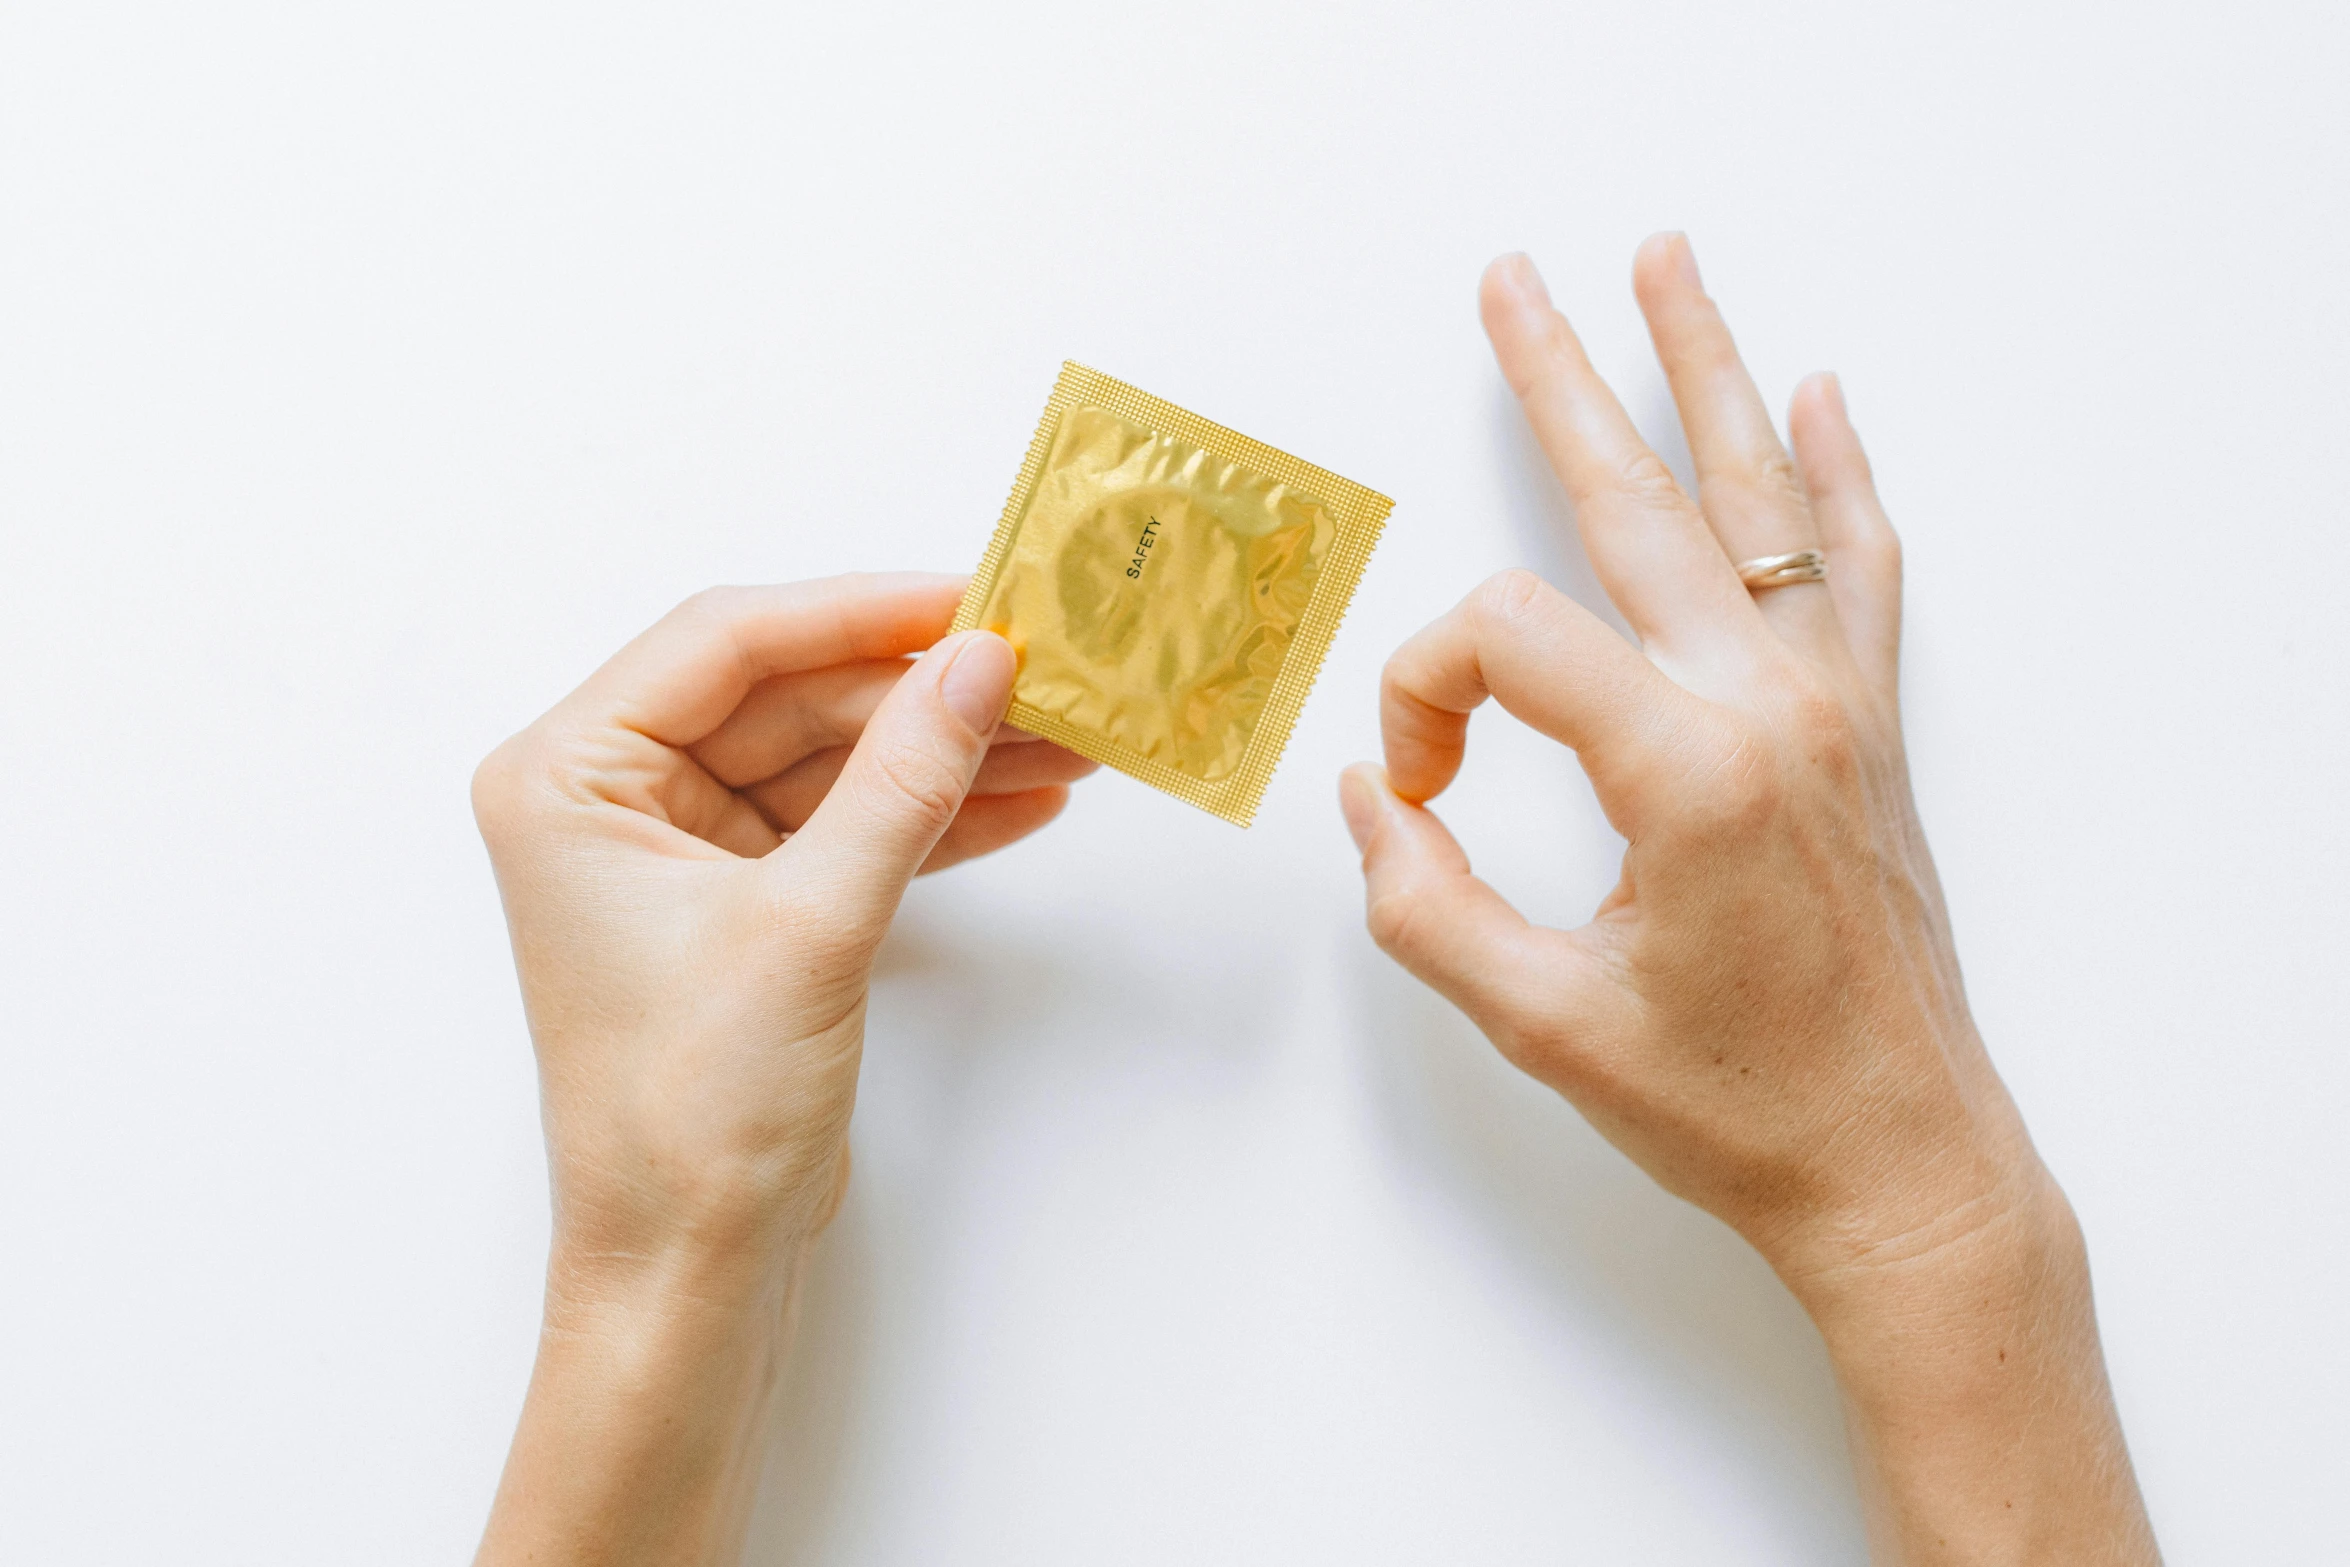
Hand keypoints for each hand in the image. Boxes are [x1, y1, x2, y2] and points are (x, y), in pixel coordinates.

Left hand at [470, 574, 1091, 1566]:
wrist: (689, 1268)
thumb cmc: (690, 1115)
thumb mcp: (810, 923)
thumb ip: (901, 781)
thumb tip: (981, 663)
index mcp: (569, 777)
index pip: (726, 642)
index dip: (858, 612)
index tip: (973, 599)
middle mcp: (613, 799)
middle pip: (790, 695)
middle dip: (921, 690)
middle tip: (1044, 670)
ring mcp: (681, 853)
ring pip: (830, 760)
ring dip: (944, 752)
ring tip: (1066, 737)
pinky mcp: (745, 905)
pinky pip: (846, 826)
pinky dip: (931, 816)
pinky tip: (1021, 801)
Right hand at [1341, 238, 2156, 1562]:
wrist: (1901, 1165)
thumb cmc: (1737, 1110)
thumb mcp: (1544, 1023)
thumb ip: (1425, 904)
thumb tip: (1377, 799)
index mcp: (1689, 769)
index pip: (1508, 639)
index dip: (1426, 690)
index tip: (1418, 784)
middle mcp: (1772, 707)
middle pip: (1641, 499)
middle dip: (1562, 381)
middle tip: (1512, 284)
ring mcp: (1834, 706)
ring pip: (1759, 499)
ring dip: (1706, 371)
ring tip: (1664, 268)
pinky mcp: (1869, 730)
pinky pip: (1856, 568)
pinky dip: (1837, 476)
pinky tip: (1822, 402)